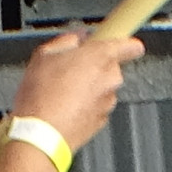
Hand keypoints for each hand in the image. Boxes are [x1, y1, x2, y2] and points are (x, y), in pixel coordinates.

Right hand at [7, 23, 140, 153]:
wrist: (41, 134)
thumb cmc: (41, 96)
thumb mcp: (43, 55)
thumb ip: (66, 41)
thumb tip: (75, 38)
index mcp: (100, 57)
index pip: (130, 45)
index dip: (126, 43)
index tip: (122, 43)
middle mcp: (110, 79)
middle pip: (111, 67)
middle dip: (94, 67)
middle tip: (70, 69)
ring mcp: (108, 101)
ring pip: (103, 88)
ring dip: (88, 88)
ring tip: (61, 91)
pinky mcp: (102, 120)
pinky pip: (96, 106)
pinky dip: (85, 106)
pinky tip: (65, 106)